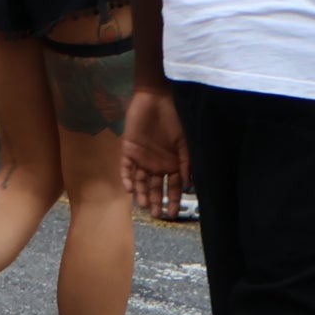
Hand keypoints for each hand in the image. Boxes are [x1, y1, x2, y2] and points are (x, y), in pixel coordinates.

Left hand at [121, 86, 188, 218]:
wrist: (157, 99)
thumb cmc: (175, 119)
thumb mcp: (185, 143)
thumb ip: (186, 164)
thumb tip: (188, 186)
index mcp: (172, 164)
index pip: (172, 187)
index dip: (173, 201)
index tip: (173, 214)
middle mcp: (156, 164)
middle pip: (155, 187)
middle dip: (156, 201)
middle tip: (157, 215)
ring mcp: (142, 157)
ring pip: (140, 180)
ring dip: (141, 193)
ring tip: (144, 206)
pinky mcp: (128, 149)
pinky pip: (126, 167)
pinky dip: (127, 177)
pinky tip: (130, 188)